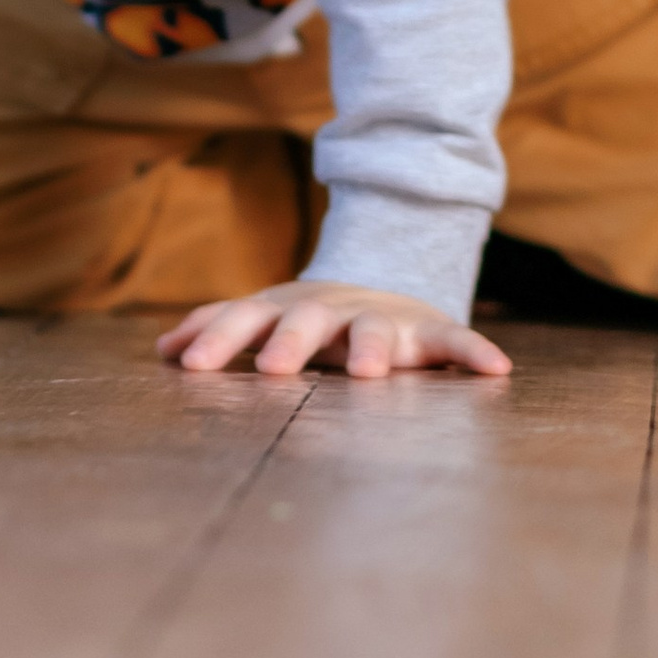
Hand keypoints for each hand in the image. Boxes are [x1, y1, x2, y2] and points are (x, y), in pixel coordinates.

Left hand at [157, 280, 511, 380]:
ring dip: (374, 348)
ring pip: (378, 329)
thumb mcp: (266, 315)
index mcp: (286, 308)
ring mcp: (383, 317)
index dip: (218, 338)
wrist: (386, 284)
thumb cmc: (313, 319)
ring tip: (370, 373)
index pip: (244, 318)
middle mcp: (332, 309)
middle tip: (275, 370)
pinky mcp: (429, 331)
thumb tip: (162, 348)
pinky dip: (475, 354)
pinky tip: (496, 370)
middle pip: (307, 319)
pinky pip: (456, 341)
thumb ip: (219, 328)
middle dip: (290, 342)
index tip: (189, 365)